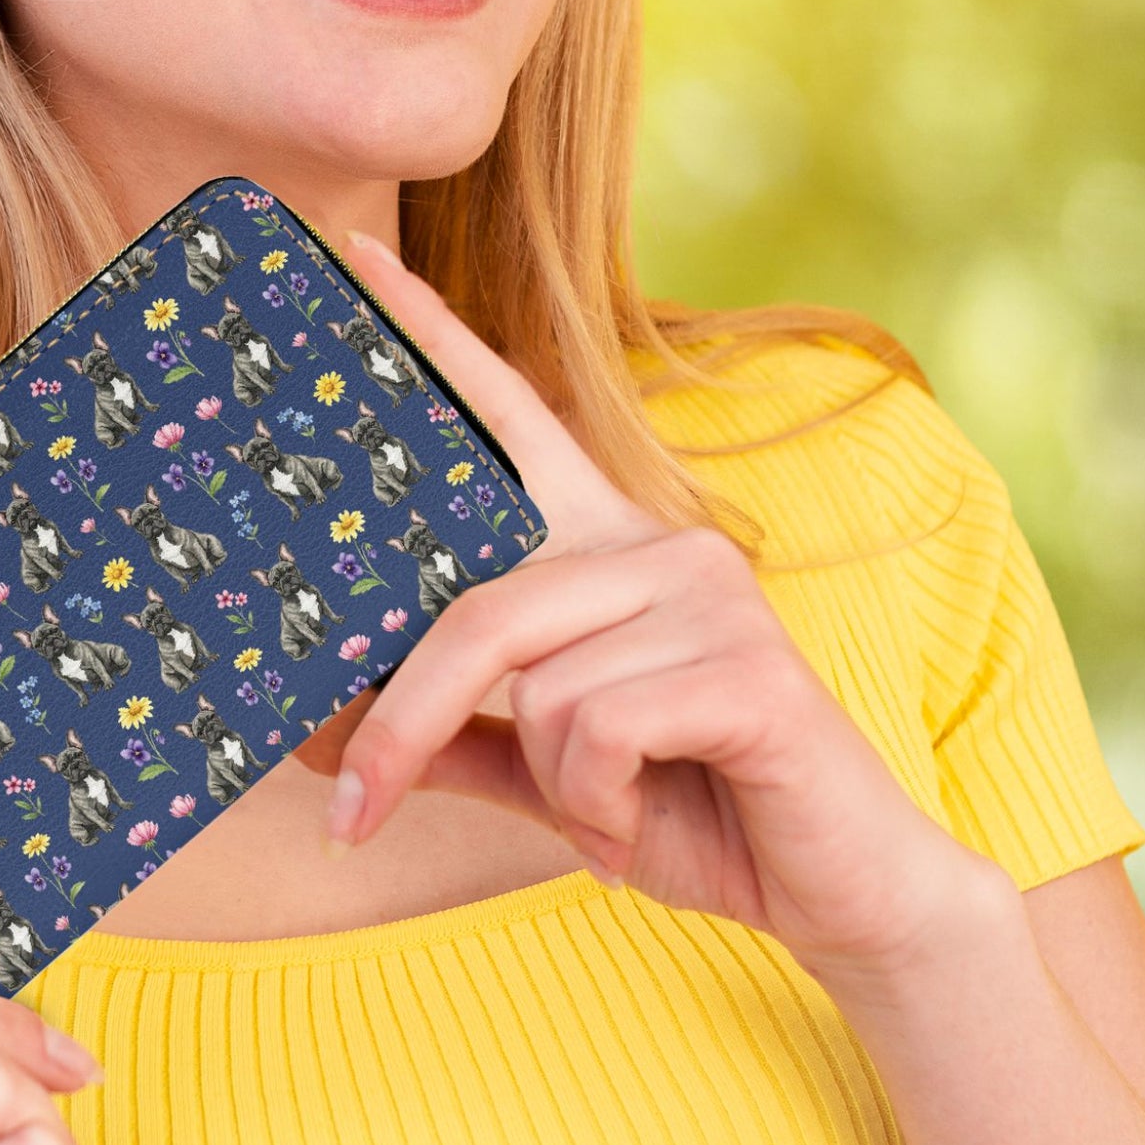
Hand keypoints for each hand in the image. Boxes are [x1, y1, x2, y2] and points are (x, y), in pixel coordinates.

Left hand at [304, 228, 999, 977]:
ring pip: (537, 685)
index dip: (431, 342)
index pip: (511, 422)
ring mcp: (709, 593)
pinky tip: (641, 819)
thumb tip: (315, 735)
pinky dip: (597, 803)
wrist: (828, 886)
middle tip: (351, 814)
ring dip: (555, 784)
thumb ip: (453, 735)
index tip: (355, 258)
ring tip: (610, 810)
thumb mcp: (548, 769)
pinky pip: (596, 727)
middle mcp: (660, 543)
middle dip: (401, 727)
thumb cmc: (685, 807)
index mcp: (608, 552)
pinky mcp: (748, 663)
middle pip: (476, 608)